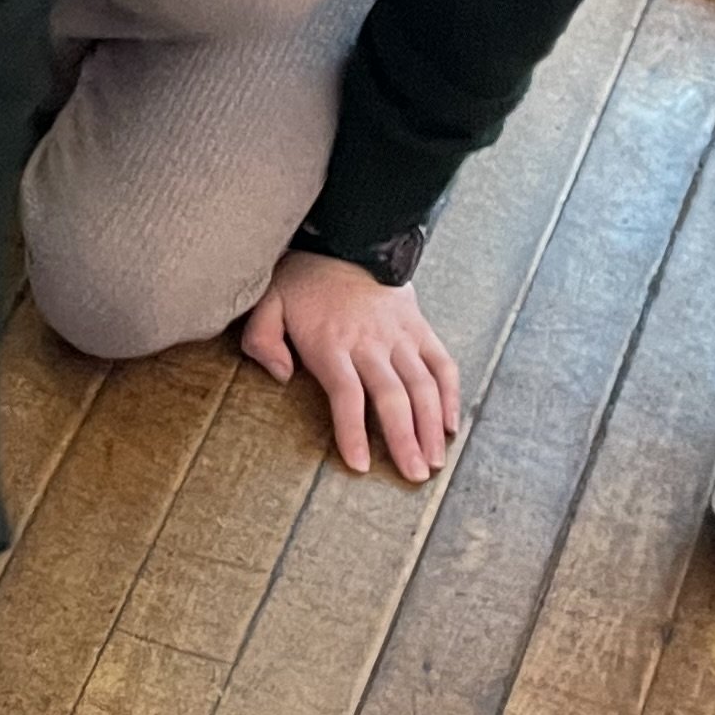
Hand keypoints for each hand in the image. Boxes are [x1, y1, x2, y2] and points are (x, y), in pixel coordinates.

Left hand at [242, 251, 461, 480]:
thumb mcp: (267, 302)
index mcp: (332, 343)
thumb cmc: (303, 279)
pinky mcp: (420, 328)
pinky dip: (451, 394)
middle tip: (413, 476)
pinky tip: (451, 425)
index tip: (360, 464)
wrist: (349, 239)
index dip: (353, 431)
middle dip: (404, 440)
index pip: (347, 395)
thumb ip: (263, 341)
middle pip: (392, 397)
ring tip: (434, 461)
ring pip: (423, 386)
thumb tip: (282, 377)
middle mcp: (371, 343)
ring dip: (431, 426)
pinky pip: (442, 363)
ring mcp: (401, 336)